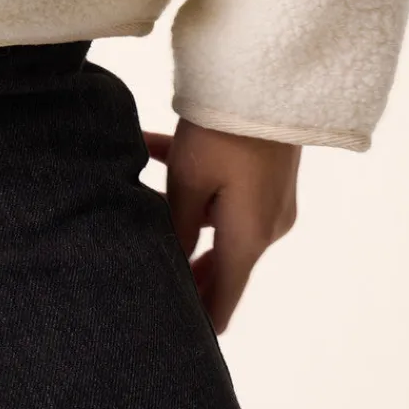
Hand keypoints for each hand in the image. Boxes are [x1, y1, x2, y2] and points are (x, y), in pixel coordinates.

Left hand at [142, 119, 300, 334]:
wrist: (271, 76)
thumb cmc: (224, 131)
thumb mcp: (189, 182)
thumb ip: (177, 230)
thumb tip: (169, 269)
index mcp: (248, 239)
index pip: (222, 302)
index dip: (194, 322)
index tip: (164, 332)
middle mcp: (266, 228)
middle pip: (219, 266)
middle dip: (182, 271)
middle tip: (139, 272)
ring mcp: (271, 201)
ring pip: (217, 223)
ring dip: (182, 218)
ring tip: (137, 203)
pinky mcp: (267, 175)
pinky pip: (227, 192)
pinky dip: (197, 186)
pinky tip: (150, 150)